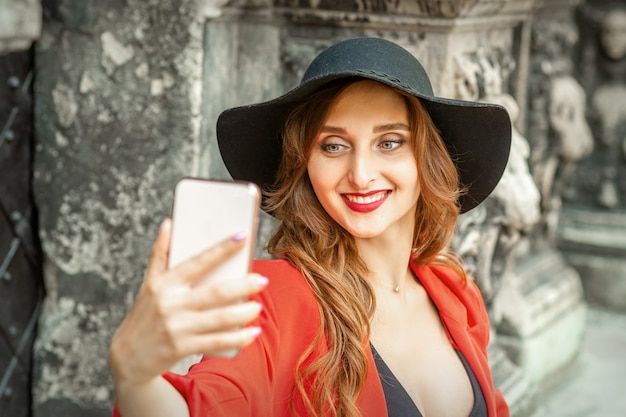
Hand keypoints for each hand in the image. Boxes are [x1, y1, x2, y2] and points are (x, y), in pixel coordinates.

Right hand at [109, 218, 266, 387]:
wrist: (129, 357)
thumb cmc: (145, 315)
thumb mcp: (149, 284)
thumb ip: (160, 254)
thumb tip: (169, 222)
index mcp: (165, 283)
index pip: (198, 261)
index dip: (222, 249)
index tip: (243, 236)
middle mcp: (170, 303)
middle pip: (216, 292)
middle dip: (243, 285)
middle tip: (262, 281)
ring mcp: (176, 327)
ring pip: (219, 318)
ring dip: (244, 312)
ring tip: (257, 307)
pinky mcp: (181, 347)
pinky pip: (216, 341)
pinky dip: (237, 338)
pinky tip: (252, 333)